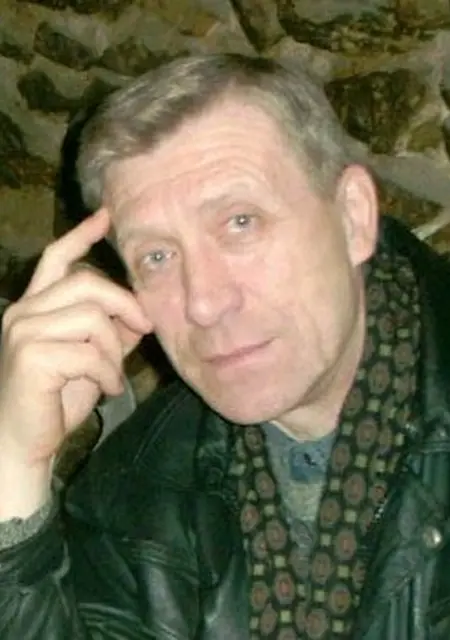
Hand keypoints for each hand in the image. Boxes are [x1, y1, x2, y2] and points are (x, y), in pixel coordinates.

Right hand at [0, 209, 151, 467]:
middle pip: (87, 283)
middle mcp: (23, 311)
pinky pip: (89, 352)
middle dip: (125, 304)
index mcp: (36, 305)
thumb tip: (141, 312)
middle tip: (146, 327)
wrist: (23, 442)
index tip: (106, 217)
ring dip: (113, 352)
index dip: (82, 235)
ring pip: (93, 318)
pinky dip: (108, 373)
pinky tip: (108, 389)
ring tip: (113, 376)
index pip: (57, 258)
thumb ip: (112, 331)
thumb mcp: (92, 357)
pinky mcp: (30, 356)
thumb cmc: (56, 399)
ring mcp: (23, 331)